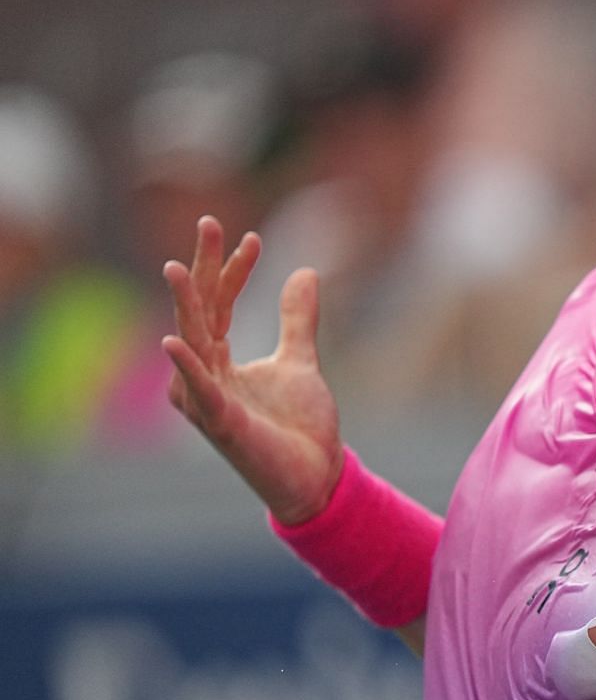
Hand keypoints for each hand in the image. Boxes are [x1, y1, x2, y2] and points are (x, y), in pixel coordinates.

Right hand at [162, 215, 343, 524]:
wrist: (318, 477)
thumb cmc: (301, 427)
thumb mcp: (301, 361)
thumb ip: (296, 320)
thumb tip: (304, 272)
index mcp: (219, 359)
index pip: (218, 303)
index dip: (232, 270)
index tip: (251, 237)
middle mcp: (204, 375)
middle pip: (199, 311)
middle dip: (202, 268)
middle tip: (209, 223)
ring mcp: (208, 399)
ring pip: (191, 342)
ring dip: (184, 305)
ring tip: (177, 267)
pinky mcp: (221, 424)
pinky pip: (199, 391)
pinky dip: (187, 367)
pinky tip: (173, 340)